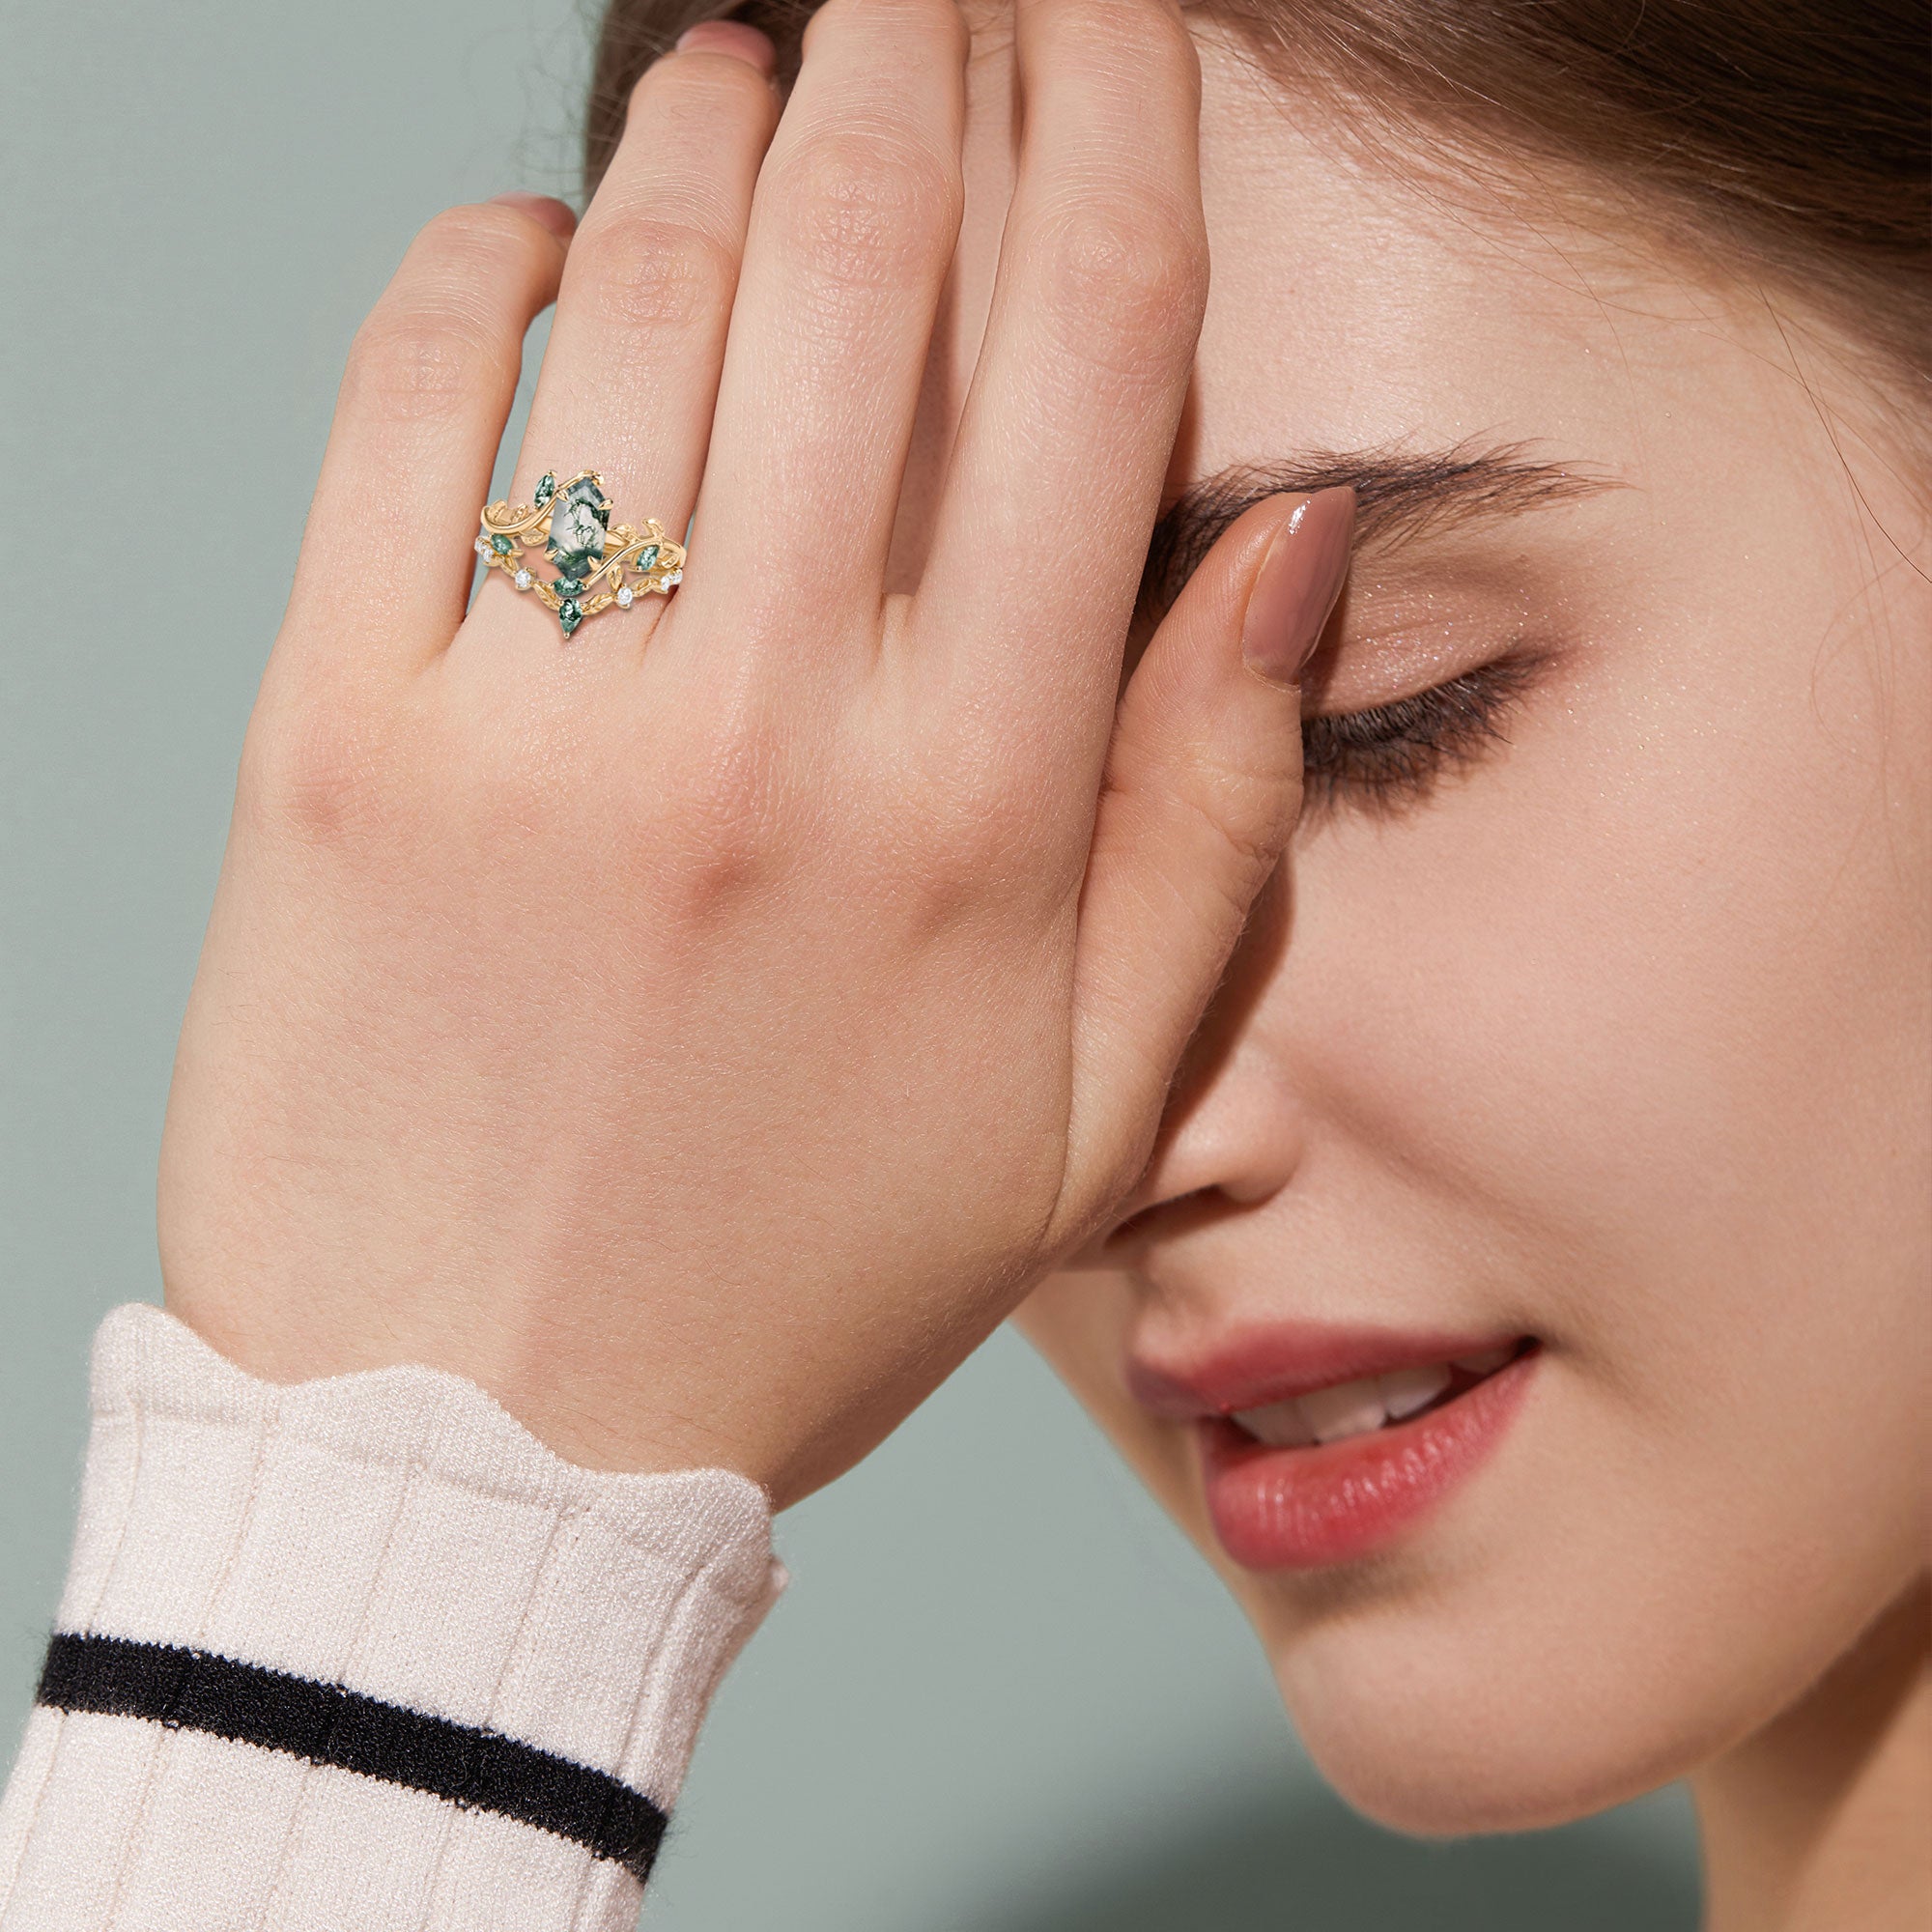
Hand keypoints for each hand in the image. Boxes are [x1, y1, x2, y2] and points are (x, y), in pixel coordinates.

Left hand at [158, 0, 1352, 1504]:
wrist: (481, 1438)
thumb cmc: (799, 1272)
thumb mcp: (1086, 1109)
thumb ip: (1213, 818)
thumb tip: (1294, 541)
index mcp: (981, 809)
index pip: (1088, 358)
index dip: (1115, 128)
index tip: (1105, 19)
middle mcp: (772, 729)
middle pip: (863, 263)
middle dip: (908, 58)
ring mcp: (534, 725)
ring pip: (635, 296)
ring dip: (701, 126)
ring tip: (739, 64)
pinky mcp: (331, 742)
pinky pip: (401, 410)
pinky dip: (467, 269)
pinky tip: (522, 244)